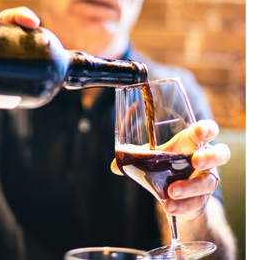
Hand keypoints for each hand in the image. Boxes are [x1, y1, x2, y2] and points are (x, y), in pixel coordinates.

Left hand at [111, 120, 230, 216]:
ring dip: (191, 186)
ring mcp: (206, 180)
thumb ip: (136, 159)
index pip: (206, 131)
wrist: (178, 194)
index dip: (207, 129)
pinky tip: (169, 206)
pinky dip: (182, 205)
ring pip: (209, 182)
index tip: (202, 131)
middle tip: (196, 160)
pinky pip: (197, 203)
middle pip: (220, 154)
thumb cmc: (168, 166)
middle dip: (210, 156)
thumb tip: (115, 165)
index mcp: (192, 143)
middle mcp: (205, 160)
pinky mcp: (202, 200)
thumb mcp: (153, 159)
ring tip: (172, 190)